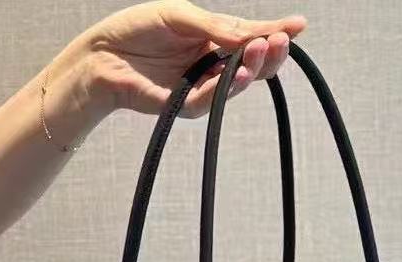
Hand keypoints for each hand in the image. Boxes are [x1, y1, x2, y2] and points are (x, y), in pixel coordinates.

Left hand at [86, 1, 305, 116]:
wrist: (103, 55)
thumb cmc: (137, 30)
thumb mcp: (179, 16)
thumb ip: (214, 26)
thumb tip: (248, 35)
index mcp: (214, 38)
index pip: (249, 36)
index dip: (274, 31)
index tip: (299, 26)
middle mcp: (212, 64)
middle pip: (252, 64)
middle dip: (269, 52)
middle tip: (278, 40)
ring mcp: (201, 86)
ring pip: (237, 84)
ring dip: (253, 67)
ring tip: (261, 50)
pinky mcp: (186, 106)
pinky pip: (211, 100)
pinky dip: (227, 88)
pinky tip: (240, 74)